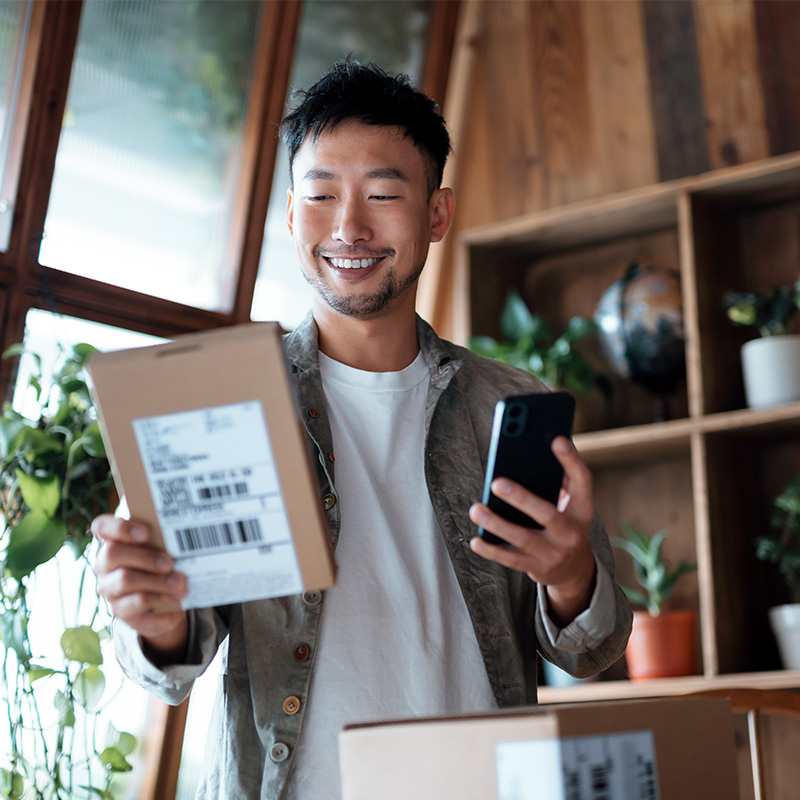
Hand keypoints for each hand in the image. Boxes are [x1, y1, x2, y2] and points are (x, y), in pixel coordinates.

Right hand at [91, 514, 188, 662]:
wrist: (165, 604)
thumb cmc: (162, 566)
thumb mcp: (163, 550)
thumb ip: (163, 540)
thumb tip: (185, 534)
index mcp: (113, 542)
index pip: (101, 527)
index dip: (119, 527)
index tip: (146, 532)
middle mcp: (105, 566)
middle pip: (112, 553)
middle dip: (144, 557)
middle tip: (169, 563)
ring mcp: (110, 589)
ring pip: (125, 580)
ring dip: (157, 580)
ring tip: (180, 582)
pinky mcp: (122, 611)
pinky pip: (139, 603)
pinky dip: (163, 598)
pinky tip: (179, 597)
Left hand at [468, 436, 596, 625]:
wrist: (574, 570)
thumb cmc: (564, 524)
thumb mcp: (571, 504)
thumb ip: (558, 481)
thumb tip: (533, 451)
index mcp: (582, 509)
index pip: (582, 481)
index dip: (571, 460)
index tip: (555, 439)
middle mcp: (571, 532)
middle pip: (547, 514)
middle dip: (521, 498)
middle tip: (496, 482)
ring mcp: (555, 553)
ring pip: (523, 538)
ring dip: (497, 524)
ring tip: (476, 510)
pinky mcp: (538, 568)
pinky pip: (512, 560)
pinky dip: (492, 550)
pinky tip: (476, 540)